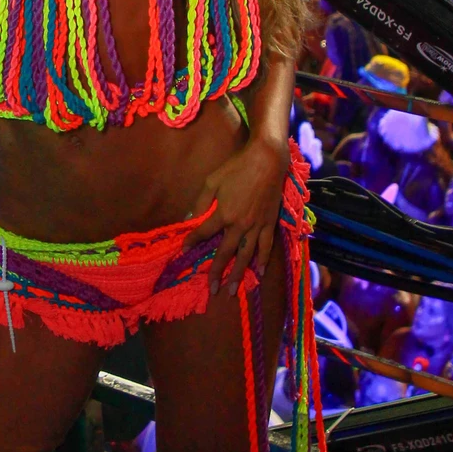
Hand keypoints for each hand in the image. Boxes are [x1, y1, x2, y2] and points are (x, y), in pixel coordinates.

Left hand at [185, 136, 289, 294]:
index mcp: (223, 214)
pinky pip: (266, 246)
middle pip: (225, 252)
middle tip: (212, 290)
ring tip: (232, 291)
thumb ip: (200, 202)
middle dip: (217, 272)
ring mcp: (256, 226)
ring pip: (246, 255)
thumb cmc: (237, 167)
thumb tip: (189, 219)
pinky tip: (258, 273)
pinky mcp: (269, 223)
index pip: (203, 233)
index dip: (192, 242)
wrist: (267, 160)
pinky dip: (263, 260)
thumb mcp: (212, 180)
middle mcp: (239, 225)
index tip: (183, 251)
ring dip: (238, 274)